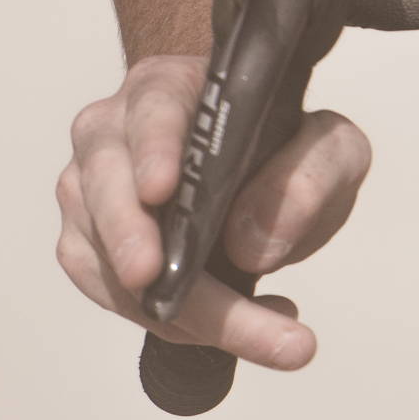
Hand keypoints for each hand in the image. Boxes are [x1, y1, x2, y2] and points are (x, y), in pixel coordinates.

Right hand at [56, 54, 371, 371]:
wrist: (259, 171)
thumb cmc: (284, 147)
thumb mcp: (330, 148)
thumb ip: (309, 179)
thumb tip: (251, 244)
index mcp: (171, 89)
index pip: (153, 108)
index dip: (153, 148)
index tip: (163, 189)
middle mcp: (114, 135)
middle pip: (106, 185)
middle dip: (130, 237)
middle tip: (157, 281)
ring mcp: (90, 192)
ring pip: (99, 252)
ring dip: (163, 302)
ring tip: (250, 329)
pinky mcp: (88, 246)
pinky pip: (106, 291)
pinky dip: (161, 319)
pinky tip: (224, 328)